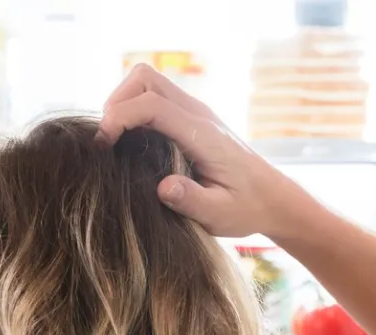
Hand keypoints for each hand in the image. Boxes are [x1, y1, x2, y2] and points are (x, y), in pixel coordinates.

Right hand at [97, 65, 311, 238]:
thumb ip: (192, 201)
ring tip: (114, 140)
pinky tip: (131, 143)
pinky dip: (134, 109)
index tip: (103, 146)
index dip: (120, 118)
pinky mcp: (190, 117)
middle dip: (117, 102)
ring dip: (123, 103)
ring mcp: (194, 112)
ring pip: (148, 82)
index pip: (152, 104)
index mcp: (203, 134)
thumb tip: (164, 187)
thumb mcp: (220, 215)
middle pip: (145, 79)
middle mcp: (198, 114)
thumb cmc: (246, 208)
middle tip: (107, 141)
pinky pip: (154, 97)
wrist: (272, 198)